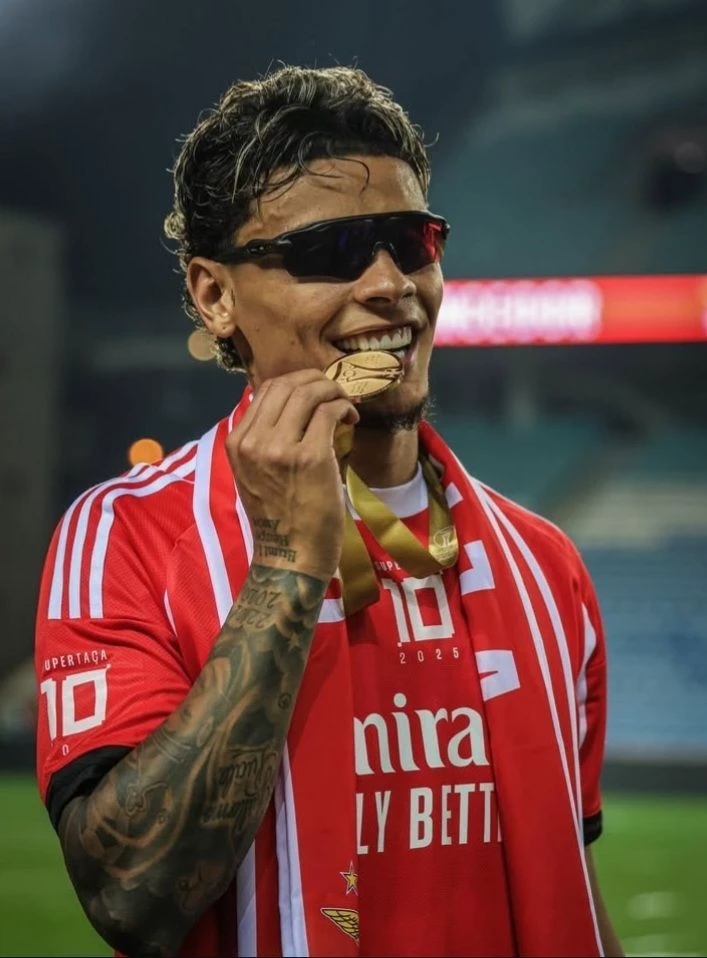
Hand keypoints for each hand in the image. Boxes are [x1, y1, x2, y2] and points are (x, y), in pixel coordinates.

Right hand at [226, 370, 358, 581]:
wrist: (291, 557)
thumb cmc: (280, 517)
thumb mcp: (256, 473)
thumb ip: (266, 438)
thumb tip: (295, 402)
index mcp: (237, 443)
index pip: (265, 390)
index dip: (296, 382)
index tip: (316, 390)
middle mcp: (253, 442)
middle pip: (287, 385)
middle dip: (317, 380)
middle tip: (335, 391)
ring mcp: (280, 449)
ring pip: (309, 393)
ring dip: (333, 391)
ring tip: (345, 404)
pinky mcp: (310, 457)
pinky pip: (329, 412)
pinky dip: (343, 407)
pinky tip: (350, 418)